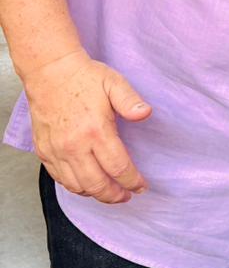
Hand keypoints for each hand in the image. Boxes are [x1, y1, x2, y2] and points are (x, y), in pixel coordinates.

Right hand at [23, 48, 150, 202]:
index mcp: (95, 131)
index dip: (132, 181)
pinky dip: (74, 186)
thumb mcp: (114, 82)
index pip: (118, 168)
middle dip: (114, 195)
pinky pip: (59, 179)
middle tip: (126, 195)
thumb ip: (130, 101)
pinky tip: (86, 182)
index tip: (141, 187)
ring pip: (76, 186)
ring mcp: (56, 150)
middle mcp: (74, 146)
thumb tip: (146, 113)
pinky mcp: (44, 151)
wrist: (49, 72)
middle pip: (97, 185)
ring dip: (95, 194)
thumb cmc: (83, 77)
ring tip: (108, 192)